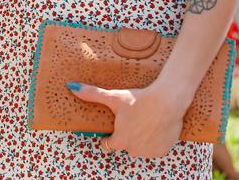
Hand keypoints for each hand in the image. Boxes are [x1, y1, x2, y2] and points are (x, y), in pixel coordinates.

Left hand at [67, 82, 183, 157]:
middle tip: (131, 118)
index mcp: (120, 140)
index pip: (108, 145)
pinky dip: (154, 139)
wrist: (167, 102)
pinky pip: (155, 147)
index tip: (112, 128)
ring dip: (141, 137)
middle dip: (127, 134)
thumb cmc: (138, 100)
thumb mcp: (113, 96)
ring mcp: (149, 152)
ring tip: (144, 120)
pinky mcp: (163, 150)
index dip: (108, 137)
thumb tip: (71, 86)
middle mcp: (134, 150)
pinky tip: (155, 125)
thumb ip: (92, 94)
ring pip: (141, 146)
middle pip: (126, 145)